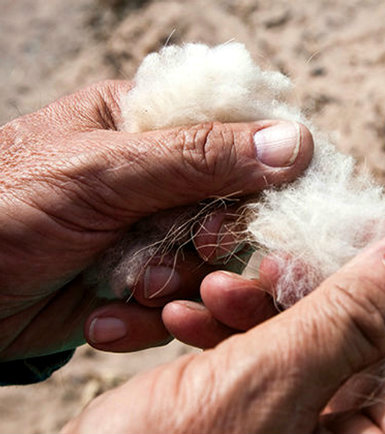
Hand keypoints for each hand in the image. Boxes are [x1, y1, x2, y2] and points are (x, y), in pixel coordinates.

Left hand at [0, 80, 312, 359]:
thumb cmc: (3, 208)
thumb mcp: (102, 171)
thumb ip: (198, 156)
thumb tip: (296, 143)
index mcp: (150, 124)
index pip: (237, 135)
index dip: (260, 173)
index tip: (251, 208)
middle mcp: (159, 177)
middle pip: (235, 206)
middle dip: (213, 239)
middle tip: (192, 249)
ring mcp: (151, 233)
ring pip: (211, 262)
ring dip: (178, 283)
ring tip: (132, 289)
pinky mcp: (141, 285)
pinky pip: (180, 304)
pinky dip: (151, 320)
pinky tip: (106, 318)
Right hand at [64, 232, 384, 433]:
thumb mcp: (264, 385)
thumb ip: (349, 320)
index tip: (356, 229)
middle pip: (366, 344)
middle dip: (306, 294)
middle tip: (266, 261)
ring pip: (311, 346)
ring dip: (259, 309)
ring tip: (209, 293)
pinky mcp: (267, 427)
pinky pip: (271, 366)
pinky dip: (234, 336)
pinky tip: (189, 319)